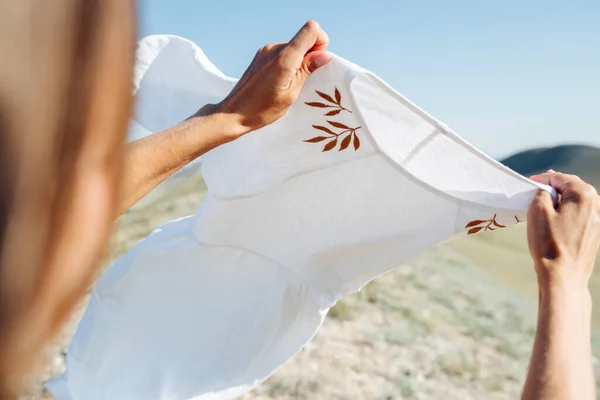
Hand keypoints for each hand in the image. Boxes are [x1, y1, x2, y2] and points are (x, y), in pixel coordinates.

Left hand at [212, 20, 331, 135]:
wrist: (234, 113)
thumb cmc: (262, 110)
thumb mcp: (290, 94)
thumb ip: (307, 70)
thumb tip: (325, 55)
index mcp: (284, 58)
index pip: (311, 29)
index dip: (320, 42)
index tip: (316, 63)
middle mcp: (274, 49)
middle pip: (304, 38)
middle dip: (310, 55)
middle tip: (302, 79)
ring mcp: (266, 51)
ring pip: (294, 46)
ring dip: (299, 61)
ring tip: (290, 83)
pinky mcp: (261, 55)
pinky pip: (283, 52)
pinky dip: (289, 63)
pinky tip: (281, 80)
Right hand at [528, 171, 599, 287]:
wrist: (563, 275)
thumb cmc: (548, 243)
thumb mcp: (537, 211)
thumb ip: (542, 192)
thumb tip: (547, 190)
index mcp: (583, 194)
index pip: (560, 178)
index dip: (543, 179)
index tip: (530, 183)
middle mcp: (596, 204)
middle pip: (572, 187)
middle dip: (555, 187)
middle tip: (537, 191)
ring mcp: (599, 219)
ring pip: (578, 201)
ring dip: (562, 200)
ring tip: (546, 206)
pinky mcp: (596, 233)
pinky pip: (581, 215)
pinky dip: (569, 213)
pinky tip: (557, 221)